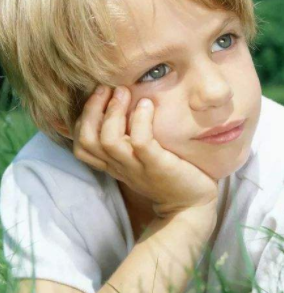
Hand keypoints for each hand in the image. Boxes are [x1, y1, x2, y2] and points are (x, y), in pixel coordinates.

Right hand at [72, 85, 218, 218]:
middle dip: (92, 109)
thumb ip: (132, 140)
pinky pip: (141, 142)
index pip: (82, 144)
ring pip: (108, 140)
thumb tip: (129, 107)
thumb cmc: (171, 176)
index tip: (99, 97)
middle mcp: (121, 166)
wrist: (193, 205)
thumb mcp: (144, 158)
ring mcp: (138, 167)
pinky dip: (141, 121)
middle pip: (87, 139)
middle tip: (107, 87)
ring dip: (113, 112)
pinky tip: (148, 105)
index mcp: (115, 164)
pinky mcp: (157, 166)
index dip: (82, 118)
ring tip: (124, 91)